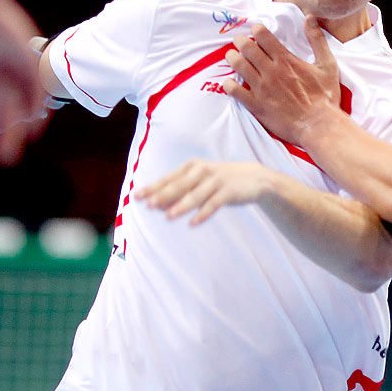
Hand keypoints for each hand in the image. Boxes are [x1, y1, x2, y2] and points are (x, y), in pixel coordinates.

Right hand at [0, 0, 43, 165]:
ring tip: (26, 139)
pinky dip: (37, 102)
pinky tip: (36, 119)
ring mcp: (13, 59)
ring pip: (25, 94)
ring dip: (28, 118)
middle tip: (6, 157)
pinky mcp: (24, 54)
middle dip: (8, 130)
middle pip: (8, 103)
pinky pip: (36, 83)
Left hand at [137, 159, 276, 223]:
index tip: (137, 196)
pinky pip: (213, 204)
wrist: (254, 177)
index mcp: (192, 167)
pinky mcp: (229, 191)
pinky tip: (192, 223)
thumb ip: (181, 189)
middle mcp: (202, 171)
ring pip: (196, 195)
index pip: (168, 178)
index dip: (153, 187)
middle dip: (164, 195)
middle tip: (149, 205)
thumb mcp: (200, 180)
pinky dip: (203, 213)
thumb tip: (156, 203)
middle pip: (179, 185)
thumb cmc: (220, 180)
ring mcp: (216, 181)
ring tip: (168, 216)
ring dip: (181, 205)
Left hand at [224, 17, 341, 146]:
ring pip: (239, 67)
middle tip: (239, 41)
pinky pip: (236, 92)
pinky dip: (229, 85)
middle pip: (247, 48)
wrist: (319, 125)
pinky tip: (228, 82)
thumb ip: (318, 40)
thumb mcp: (328, 65)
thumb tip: (310, 18)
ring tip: (231, 56)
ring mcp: (262, 89)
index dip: (256, 30)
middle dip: (240, 41)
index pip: (263, 36)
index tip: (256, 30)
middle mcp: (271, 71)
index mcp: (286, 60)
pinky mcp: (257, 105)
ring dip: (232, 58)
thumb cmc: (325, 97)